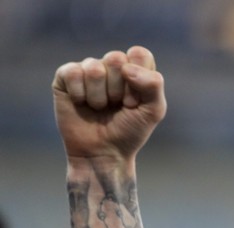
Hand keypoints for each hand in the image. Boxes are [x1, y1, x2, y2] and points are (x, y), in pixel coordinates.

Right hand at [52, 47, 166, 162]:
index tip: (135, 102)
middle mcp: (112, 67)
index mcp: (135, 70)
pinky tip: (82, 104)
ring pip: (94, 67)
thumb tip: (126, 67)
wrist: (103, 153)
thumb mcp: (153, 111)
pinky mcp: (66, 77)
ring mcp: (88, 70)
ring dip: (99, 96)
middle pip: (115, 58)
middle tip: (117, 106)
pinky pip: (73, 72)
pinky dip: (80, 94)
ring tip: (100, 108)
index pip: (139, 53)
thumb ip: (153, 84)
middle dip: (118, 89)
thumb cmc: (130, 132)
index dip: (139, 80)